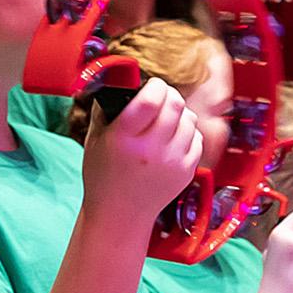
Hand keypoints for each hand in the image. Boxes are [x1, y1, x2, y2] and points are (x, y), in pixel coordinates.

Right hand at [79, 78, 203, 230]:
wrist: (120, 214)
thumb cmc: (104, 175)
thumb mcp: (95, 139)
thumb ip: (107, 108)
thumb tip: (119, 78)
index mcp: (124, 138)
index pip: (151, 99)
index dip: (155, 86)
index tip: (151, 86)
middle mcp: (150, 149)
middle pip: (175, 104)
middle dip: (169, 94)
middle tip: (161, 97)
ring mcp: (171, 161)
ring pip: (189, 118)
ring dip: (179, 113)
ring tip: (166, 119)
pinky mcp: (186, 171)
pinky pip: (197, 137)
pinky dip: (187, 132)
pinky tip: (172, 138)